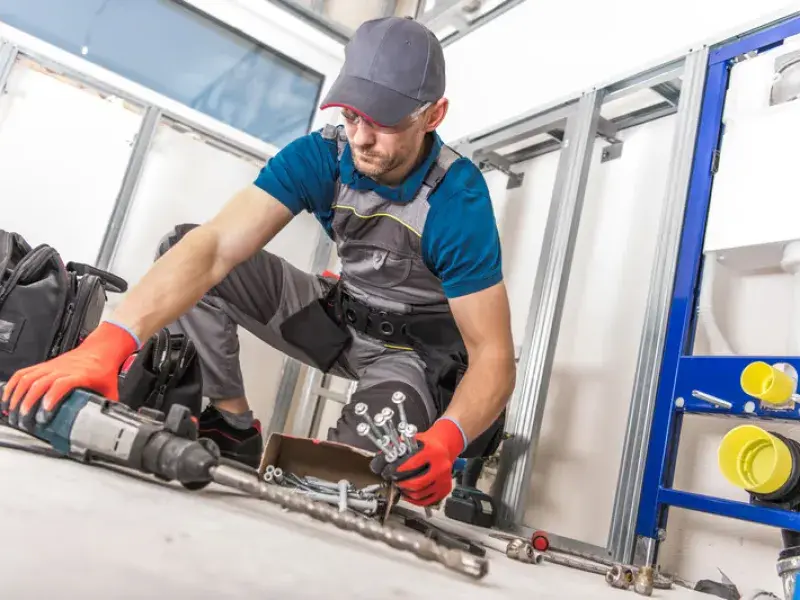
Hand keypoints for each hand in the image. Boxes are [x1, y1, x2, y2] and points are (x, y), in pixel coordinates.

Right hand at [1, 321, 138, 427]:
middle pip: (40, 383)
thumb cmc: (104, 368)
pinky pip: (24, 372)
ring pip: (29, 378)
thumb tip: (109, 423)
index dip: (51, 398)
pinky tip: (8, 396)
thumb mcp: (110, 389)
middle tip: (24, 418)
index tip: (44, 412)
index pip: (62, 384)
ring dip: (17, 395)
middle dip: (28, 402)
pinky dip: (13, 384)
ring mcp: (51, 366)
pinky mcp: (44, 365)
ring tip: (13, 411)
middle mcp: (63, 369)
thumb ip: (108, 407)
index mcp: (80, 375)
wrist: (101, 349)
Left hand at [370, 418, 465, 505]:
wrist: (444, 447)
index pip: (411, 465)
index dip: (396, 470)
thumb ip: (396, 449)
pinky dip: (414, 500)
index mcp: (433, 452)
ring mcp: (444, 479)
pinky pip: (426, 501)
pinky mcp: (445, 489)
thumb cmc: (427, 444)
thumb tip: (380, 460)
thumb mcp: (412, 440)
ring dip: (406, 492)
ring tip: (400, 486)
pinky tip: (408, 493)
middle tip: (393, 480)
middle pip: (416, 483)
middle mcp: (441, 466)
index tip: (388, 472)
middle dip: (400, 483)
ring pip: (419, 494)